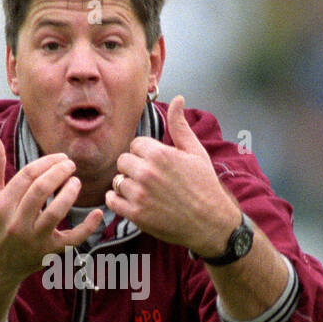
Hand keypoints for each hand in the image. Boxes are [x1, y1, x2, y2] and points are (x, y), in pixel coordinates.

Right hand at [0, 130, 103, 280]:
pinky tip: (98, 213)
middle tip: (70, 165)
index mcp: (1, 206)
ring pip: (56, 212)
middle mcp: (16, 223)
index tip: (60, 157)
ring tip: (76, 181)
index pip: (26, 176)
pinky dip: (88, 227)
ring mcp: (33, 240)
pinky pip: (73, 240)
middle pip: (41, 191)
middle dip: (59, 172)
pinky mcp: (48, 252)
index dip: (46, 162)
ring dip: (70, 193)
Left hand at [105, 96, 240, 252]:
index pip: (135, 144)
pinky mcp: (135, 214)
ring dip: (127, 185)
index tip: (156, 163)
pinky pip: (112, 200)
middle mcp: (146, 172)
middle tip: (150, 178)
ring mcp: (139, 194)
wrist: (210, 222)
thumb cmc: (204, 186)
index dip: (144, 153)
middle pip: (123, 161)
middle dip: (134, 168)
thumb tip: (178, 99)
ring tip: (144, 191)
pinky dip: (117, 200)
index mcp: (159, 154)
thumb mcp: (196, 152)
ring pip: (117, 180)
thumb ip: (180, 126)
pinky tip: (132, 201)